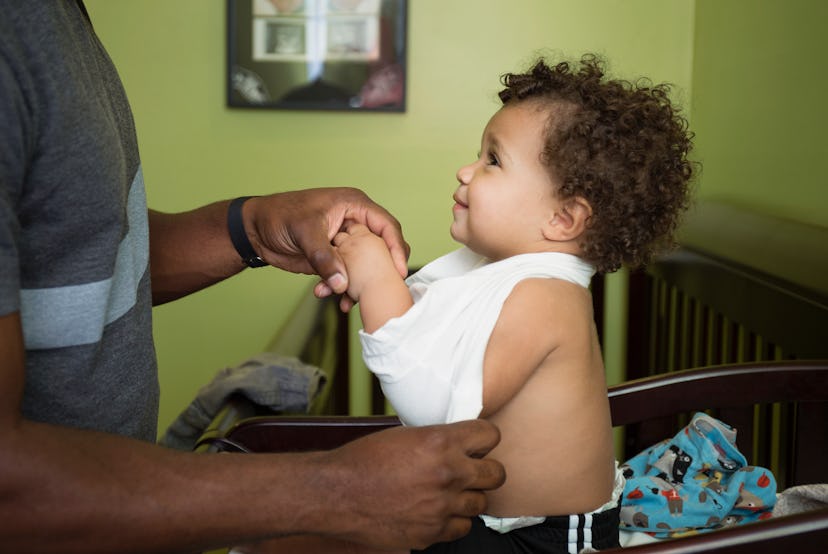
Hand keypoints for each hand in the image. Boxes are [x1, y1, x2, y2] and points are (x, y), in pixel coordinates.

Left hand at [244, 188, 408, 296]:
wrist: (256, 230)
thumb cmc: (280, 216)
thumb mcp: (305, 232)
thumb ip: (325, 258)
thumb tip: (342, 284)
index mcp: (355, 206)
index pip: (386, 226)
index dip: (396, 248)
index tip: (400, 271)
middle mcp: (355, 223)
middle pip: (382, 248)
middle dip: (381, 270)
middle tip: (384, 290)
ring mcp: (346, 243)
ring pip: (366, 266)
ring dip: (359, 285)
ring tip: (349, 301)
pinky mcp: (335, 259)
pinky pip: (347, 276)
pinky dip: (342, 289)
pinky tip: (332, 297)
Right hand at [318, 420, 504, 549]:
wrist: (336, 493)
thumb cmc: (364, 459)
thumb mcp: (405, 435)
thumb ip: (438, 440)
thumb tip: (460, 444)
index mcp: (441, 442)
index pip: (490, 435)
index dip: (484, 438)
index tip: (478, 443)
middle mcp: (448, 474)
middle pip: (497, 474)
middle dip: (485, 469)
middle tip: (470, 469)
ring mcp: (442, 507)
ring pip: (481, 503)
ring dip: (468, 497)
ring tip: (448, 492)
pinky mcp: (432, 533)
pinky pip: (461, 527)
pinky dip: (453, 520)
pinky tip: (437, 511)